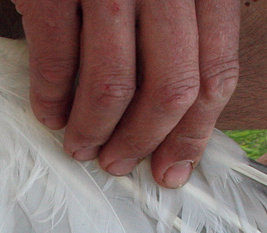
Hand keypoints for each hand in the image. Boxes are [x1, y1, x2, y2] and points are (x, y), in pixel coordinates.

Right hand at [12, 0, 240, 186]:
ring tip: (83, 147)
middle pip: (170, 91)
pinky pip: (56, 55)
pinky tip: (50, 112)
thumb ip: (190, 31)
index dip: (195, 135)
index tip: (174, 168)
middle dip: (143, 141)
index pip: (215, 77)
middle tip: (121, 164)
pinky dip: (51, 95)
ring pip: (113, 84)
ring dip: (95, 129)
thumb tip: (185, 115)